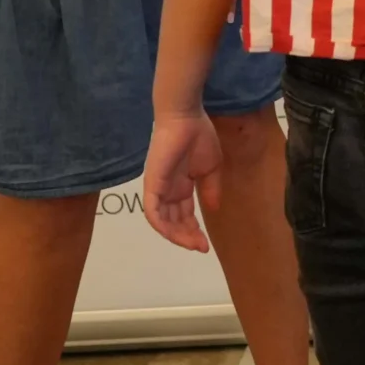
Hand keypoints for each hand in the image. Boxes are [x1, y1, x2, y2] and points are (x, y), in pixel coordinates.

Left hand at [142, 114, 222, 251]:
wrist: (186, 117)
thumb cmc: (198, 136)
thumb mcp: (211, 168)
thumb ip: (211, 189)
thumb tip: (213, 209)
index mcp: (180, 186)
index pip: (184, 215)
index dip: (194, 231)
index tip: (206, 245)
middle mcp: (166, 190)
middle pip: (174, 221)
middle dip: (187, 237)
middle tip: (202, 247)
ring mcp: (157, 188)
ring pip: (162, 221)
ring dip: (177, 236)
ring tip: (194, 244)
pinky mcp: (151, 184)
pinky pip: (152, 212)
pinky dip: (162, 226)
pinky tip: (176, 235)